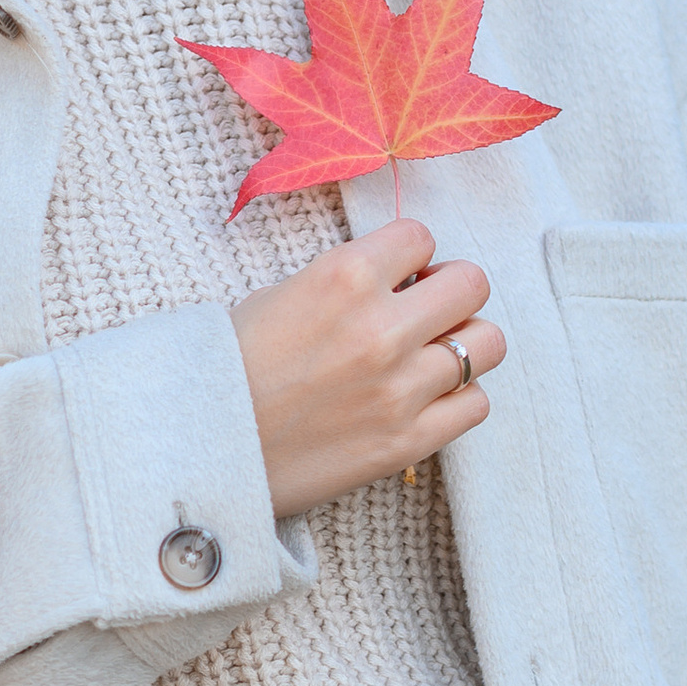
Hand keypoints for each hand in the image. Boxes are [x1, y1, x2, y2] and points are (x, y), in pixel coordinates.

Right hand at [229, 219, 505, 515]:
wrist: (199, 448)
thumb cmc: (228, 367)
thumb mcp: (278, 295)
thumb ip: (347, 280)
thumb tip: (400, 278)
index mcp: (343, 276)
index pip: (421, 237)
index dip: (410, 255)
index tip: (398, 275)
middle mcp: (381, 327)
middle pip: (472, 283)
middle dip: (450, 290)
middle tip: (425, 309)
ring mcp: (401, 387)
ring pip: (487, 344)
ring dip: (462, 343)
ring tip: (431, 354)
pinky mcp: (407, 441)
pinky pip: (476, 404)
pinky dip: (458, 397)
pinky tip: (426, 398)